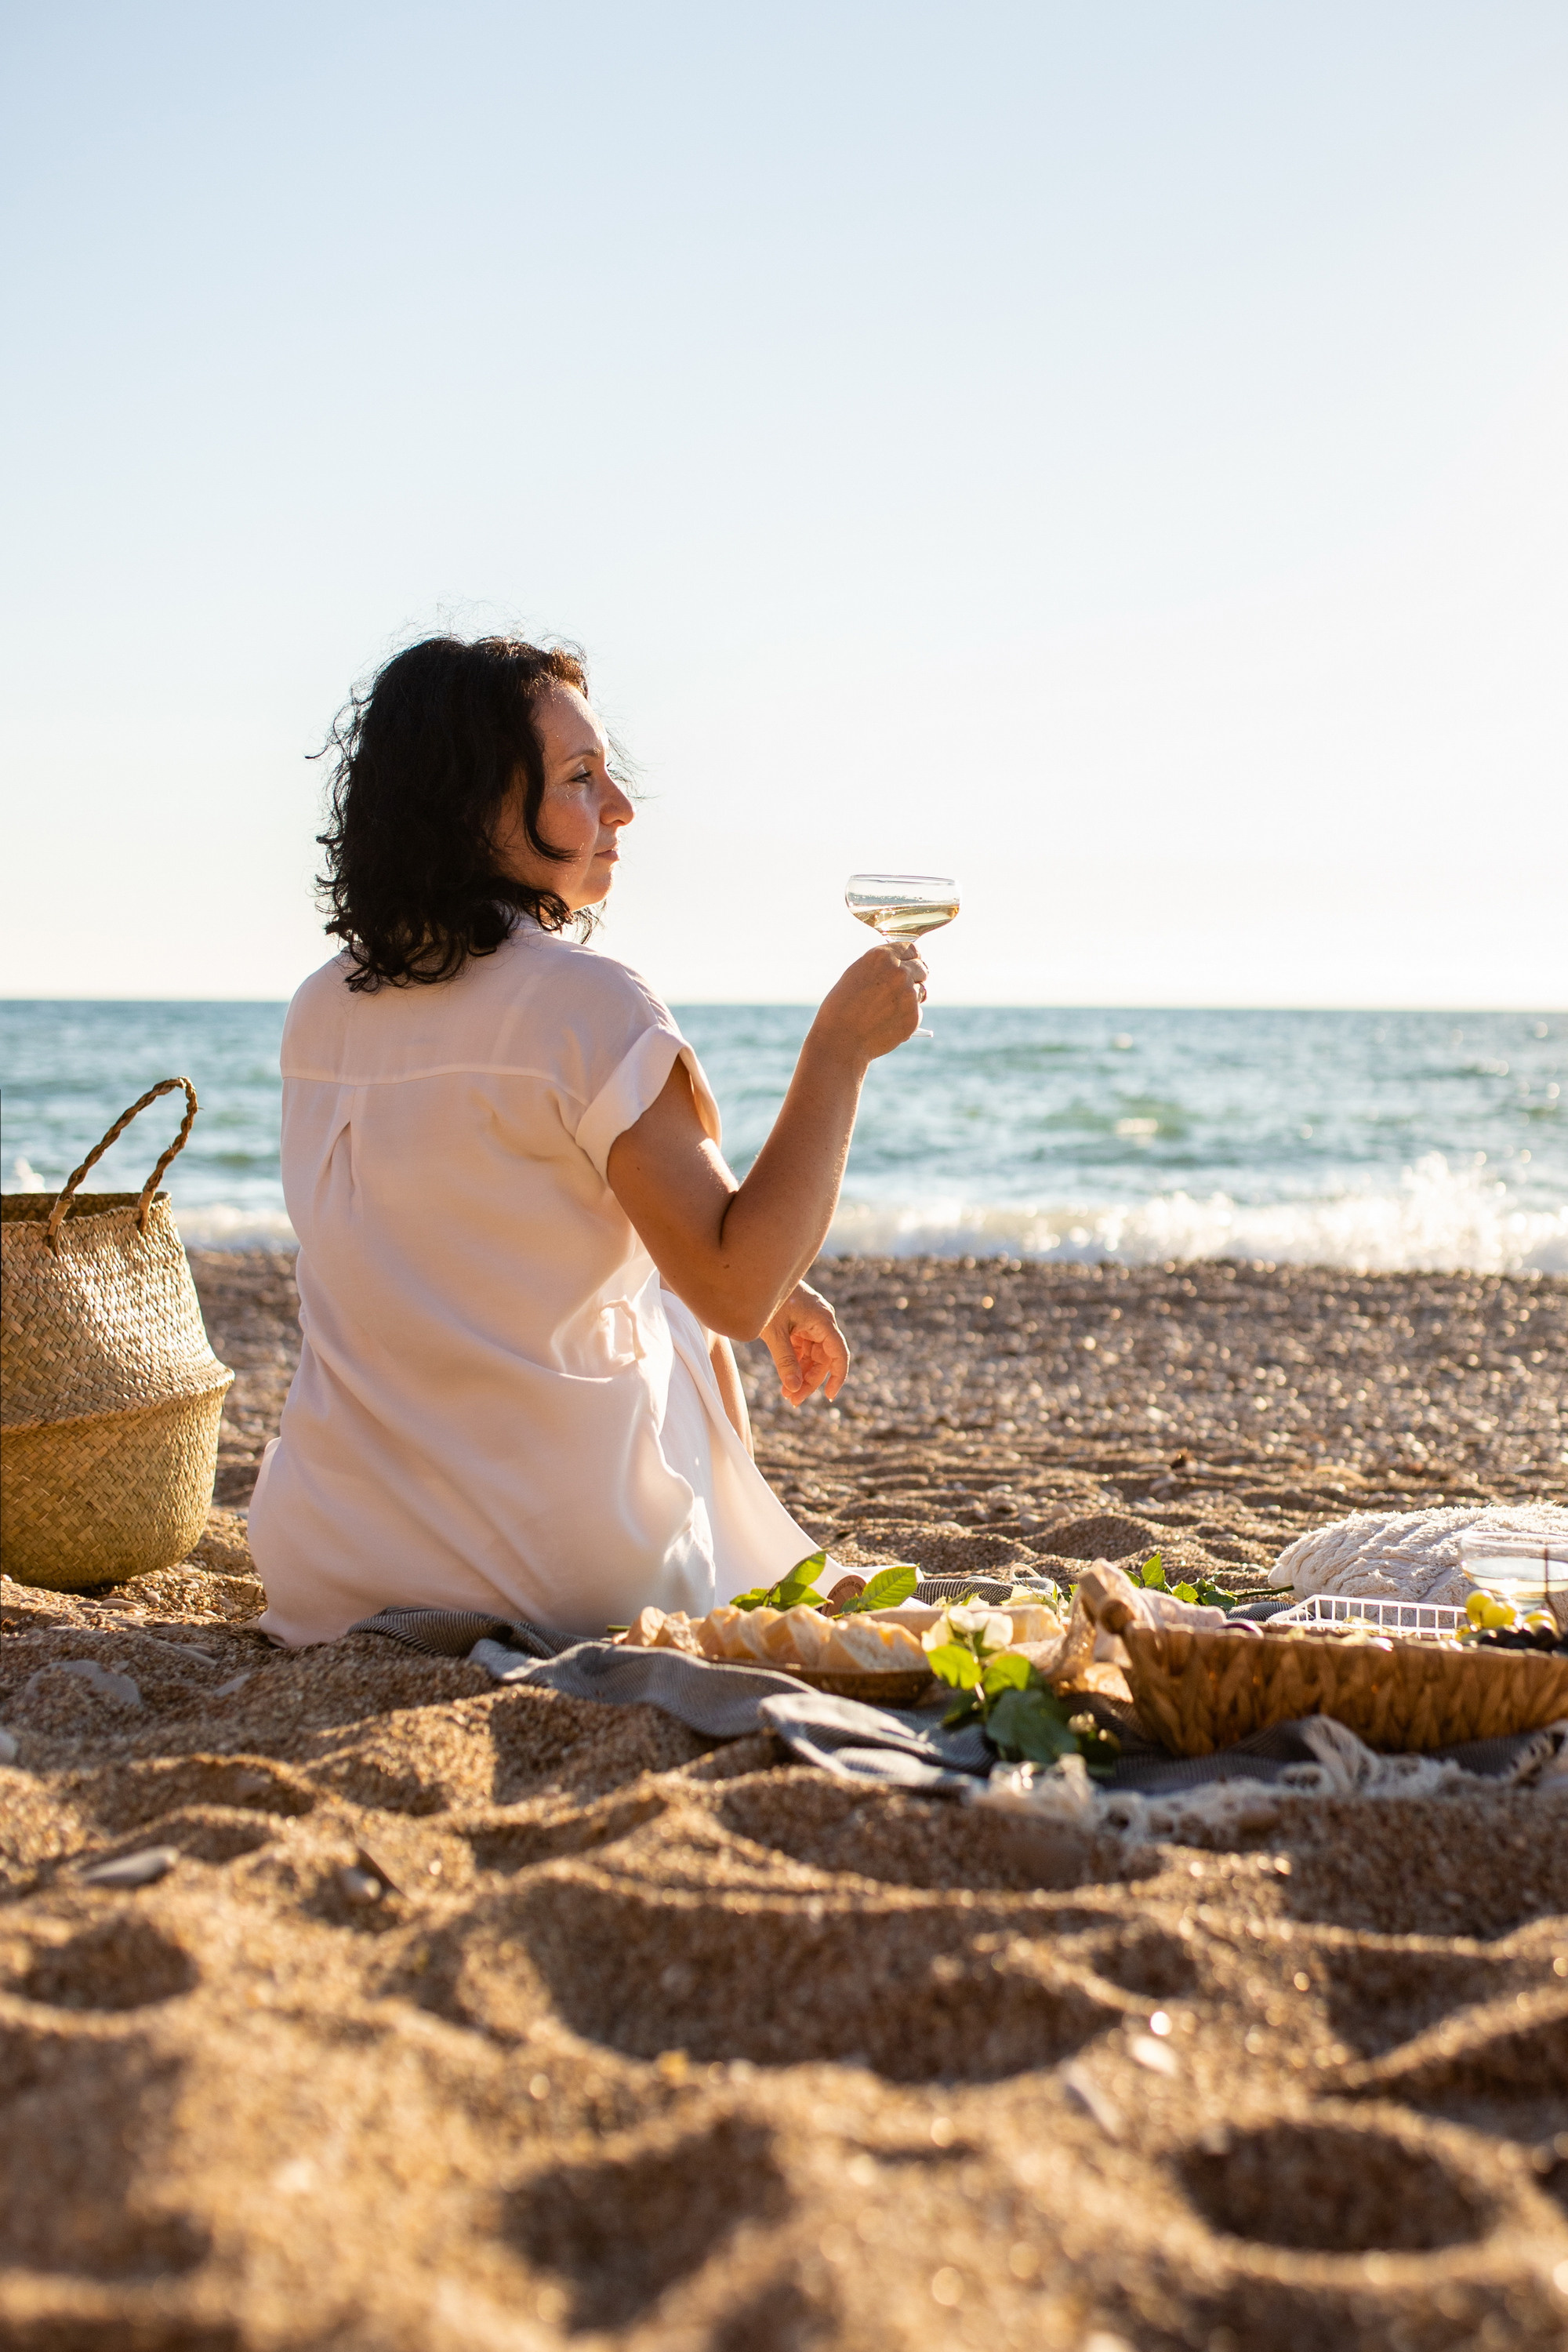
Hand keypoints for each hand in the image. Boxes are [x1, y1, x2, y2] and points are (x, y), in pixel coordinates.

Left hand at [761, 1280, 849, 1406]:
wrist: (754, 1275)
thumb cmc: (766, 1299)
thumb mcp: (774, 1332)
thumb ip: (785, 1361)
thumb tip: (793, 1388)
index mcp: (822, 1320)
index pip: (838, 1353)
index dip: (837, 1376)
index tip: (829, 1396)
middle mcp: (821, 1321)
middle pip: (823, 1359)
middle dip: (809, 1381)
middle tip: (793, 1401)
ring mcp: (811, 1322)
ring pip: (812, 1356)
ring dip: (801, 1375)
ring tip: (786, 1394)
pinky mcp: (800, 1323)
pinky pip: (803, 1348)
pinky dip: (795, 1363)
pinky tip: (785, 1378)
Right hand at [810, 942, 925, 1064]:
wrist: (840, 1039)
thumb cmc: (841, 1008)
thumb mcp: (857, 975)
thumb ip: (881, 967)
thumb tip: (901, 967)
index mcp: (882, 957)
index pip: (912, 948)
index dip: (911, 958)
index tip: (909, 965)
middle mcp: (899, 972)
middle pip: (922, 968)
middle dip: (915, 977)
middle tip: (901, 989)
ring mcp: (909, 994)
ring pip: (921, 991)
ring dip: (910, 998)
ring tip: (886, 1009)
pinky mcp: (914, 1016)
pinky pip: (916, 1012)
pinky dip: (906, 1017)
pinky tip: (887, 1023)